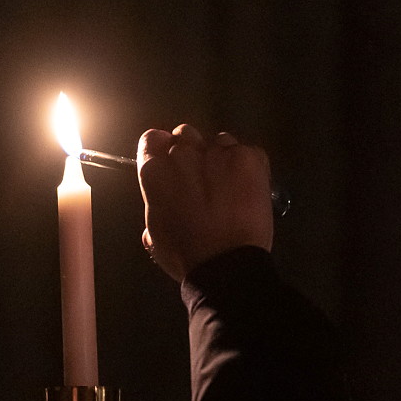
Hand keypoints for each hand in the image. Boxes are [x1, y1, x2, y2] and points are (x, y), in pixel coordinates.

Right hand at [136, 125, 272, 281]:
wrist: (228, 265)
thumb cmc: (186, 256)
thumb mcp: (157, 236)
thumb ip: (155, 210)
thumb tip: (159, 213)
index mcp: (155, 171)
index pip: (152, 139)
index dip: (162, 149)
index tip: (172, 164)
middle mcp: (183, 152)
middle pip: (185, 135)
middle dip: (192, 153)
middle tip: (203, 180)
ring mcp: (217, 152)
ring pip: (218, 141)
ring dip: (221, 158)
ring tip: (229, 186)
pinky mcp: (248, 157)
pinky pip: (246, 152)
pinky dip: (247, 167)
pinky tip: (248, 189)